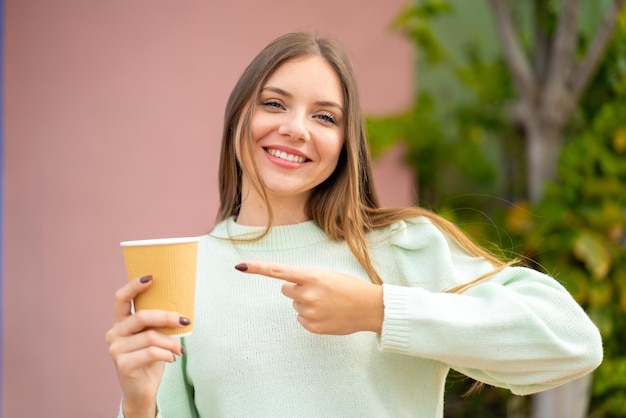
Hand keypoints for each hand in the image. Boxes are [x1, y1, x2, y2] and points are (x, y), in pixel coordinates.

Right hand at [105, 276, 188, 417]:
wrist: (142, 390)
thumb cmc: (151, 358)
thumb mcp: (154, 336)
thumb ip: (158, 322)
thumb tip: (181, 305)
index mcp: (121, 322)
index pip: (121, 299)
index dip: (133, 287)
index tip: (151, 278)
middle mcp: (114, 333)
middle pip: (141, 317)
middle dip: (167, 317)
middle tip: (185, 321)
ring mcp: (116, 349)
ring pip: (150, 337)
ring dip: (171, 342)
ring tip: (179, 349)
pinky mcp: (123, 364)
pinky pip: (151, 353)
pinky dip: (166, 354)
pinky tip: (172, 358)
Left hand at [235, 262, 382, 334]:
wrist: (370, 307)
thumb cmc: (350, 287)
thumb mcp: (328, 275)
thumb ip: (306, 278)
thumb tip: (288, 287)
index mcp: (311, 276)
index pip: (278, 271)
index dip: (257, 268)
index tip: (240, 266)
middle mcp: (307, 293)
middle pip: (286, 290)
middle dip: (297, 289)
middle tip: (318, 291)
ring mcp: (309, 312)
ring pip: (295, 305)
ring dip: (306, 303)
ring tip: (327, 303)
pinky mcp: (312, 326)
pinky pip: (301, 319)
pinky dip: (310, 317)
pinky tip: (327, 314)